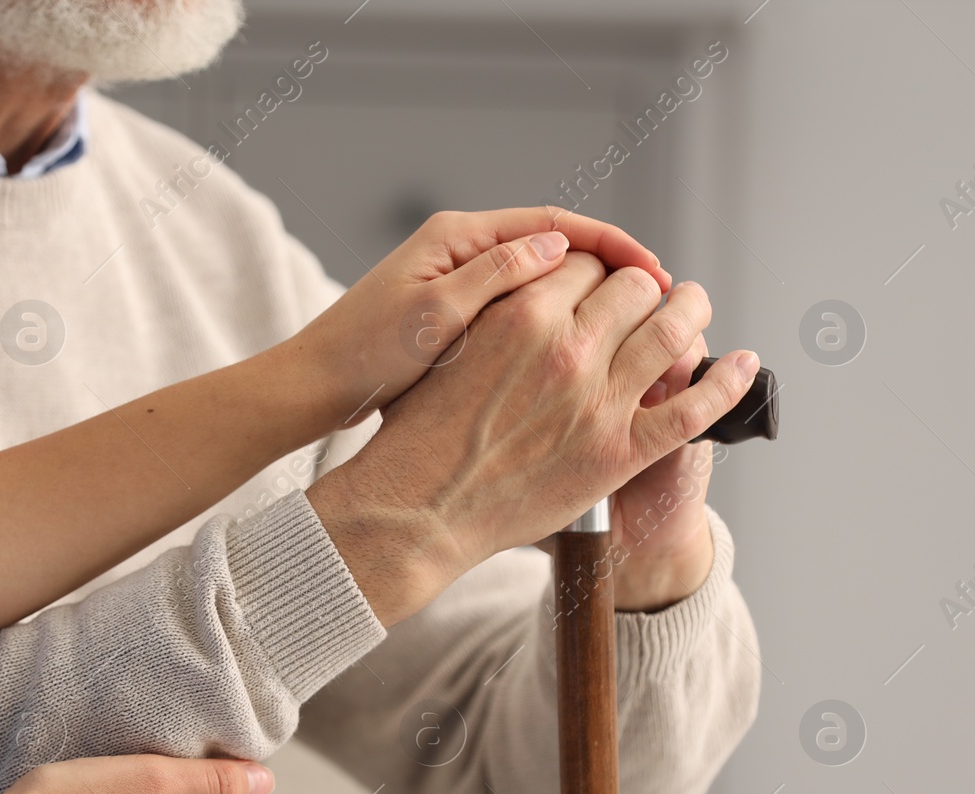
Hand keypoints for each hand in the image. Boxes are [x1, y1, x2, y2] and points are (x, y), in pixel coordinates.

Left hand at [283, 208, 673, 427]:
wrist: (313, 388)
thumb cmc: (361, 354)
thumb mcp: (433, 317)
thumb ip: (495, 278)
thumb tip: (558, 248)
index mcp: (457, 237)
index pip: (554, 223)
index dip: (612, 246)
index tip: (656, 272)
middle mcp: (461, 250)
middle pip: (555, 245)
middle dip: (612, 268)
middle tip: (661, 301)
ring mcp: (460, 282)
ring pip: (543, 280)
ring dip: (589, 297)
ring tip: (636, 326)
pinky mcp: (457, 314)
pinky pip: (522, 309)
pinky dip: (558, 321)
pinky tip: (585, 348)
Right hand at [308, 257, 756, 625]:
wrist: (416, 509)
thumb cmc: (416, 436)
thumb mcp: (442, 350)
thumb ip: (486, 313)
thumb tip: (513, 287)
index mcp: (521, 313)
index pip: (583, 263)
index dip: (595, 270)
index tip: (599, 283)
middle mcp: (568, 348)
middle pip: (632, 288)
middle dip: (641, 287)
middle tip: (648, 295)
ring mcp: (599, 400)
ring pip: (672, 331)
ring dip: (692, 310)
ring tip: (695, 305)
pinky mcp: (621, 452)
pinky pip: (693, 408)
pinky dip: (728, 383)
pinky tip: (744, 365)